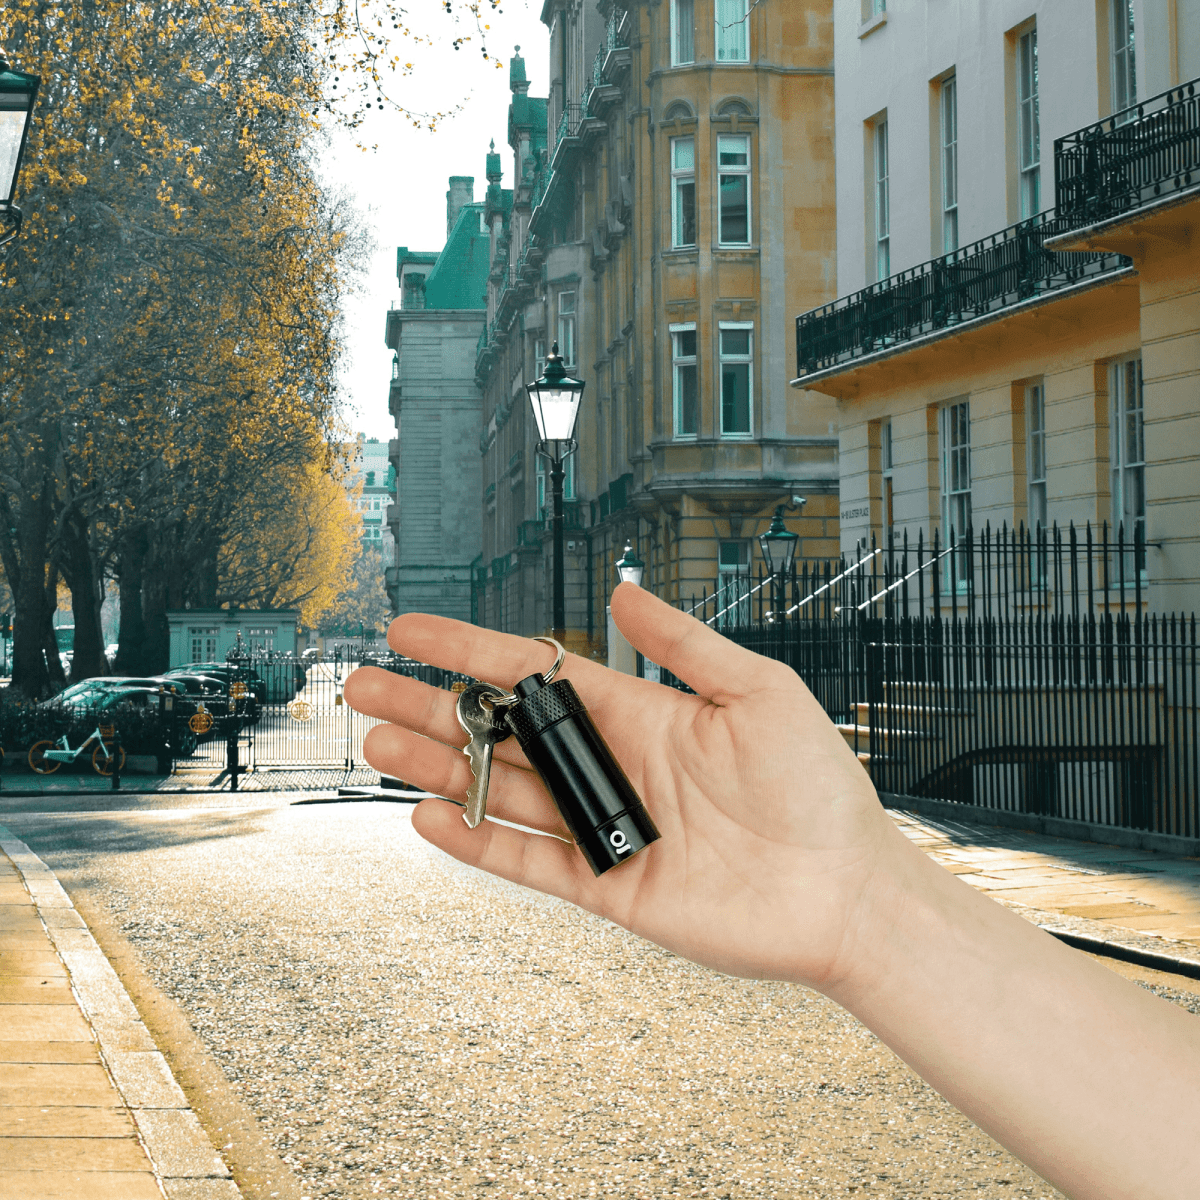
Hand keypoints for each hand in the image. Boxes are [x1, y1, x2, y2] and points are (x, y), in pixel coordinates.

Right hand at [345, 583, 902, 989]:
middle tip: (367, 690)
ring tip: (379, 748)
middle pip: (501, 732)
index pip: (535, 675)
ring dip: (439, 770)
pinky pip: (530, 862)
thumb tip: (625, 593)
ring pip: (503, 793)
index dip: (471, 650)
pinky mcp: (608, 886)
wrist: (844, 890)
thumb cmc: (817, 788)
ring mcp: (605, 828)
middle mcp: (612, 767)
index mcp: (640, 714)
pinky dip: (479, 843)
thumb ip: (686, 643)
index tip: (415, 631)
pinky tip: (433, 817)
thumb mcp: (758, 691)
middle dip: (431, 709)